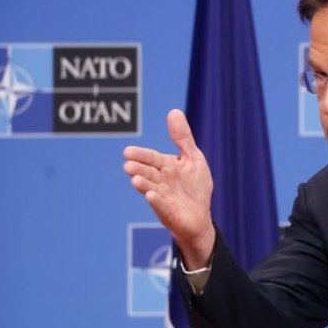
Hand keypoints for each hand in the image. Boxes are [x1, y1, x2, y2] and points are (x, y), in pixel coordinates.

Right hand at [123, 109, 215, 268]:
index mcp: (166, 167)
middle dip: (138, 169)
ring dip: (143, 185)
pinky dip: (157, 202)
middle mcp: (161, 182)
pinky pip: (162, 207)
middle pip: (148, 174)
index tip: (127, 152)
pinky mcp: (170, 214)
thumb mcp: (193, 158)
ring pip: (151, 190)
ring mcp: (164, 198)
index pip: (151, 158)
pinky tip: (151, 197)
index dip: (141, 155)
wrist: (201, 216)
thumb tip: (174, 111)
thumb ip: (183, 138)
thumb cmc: (195, 187)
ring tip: (135, 180)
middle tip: (128, 165)